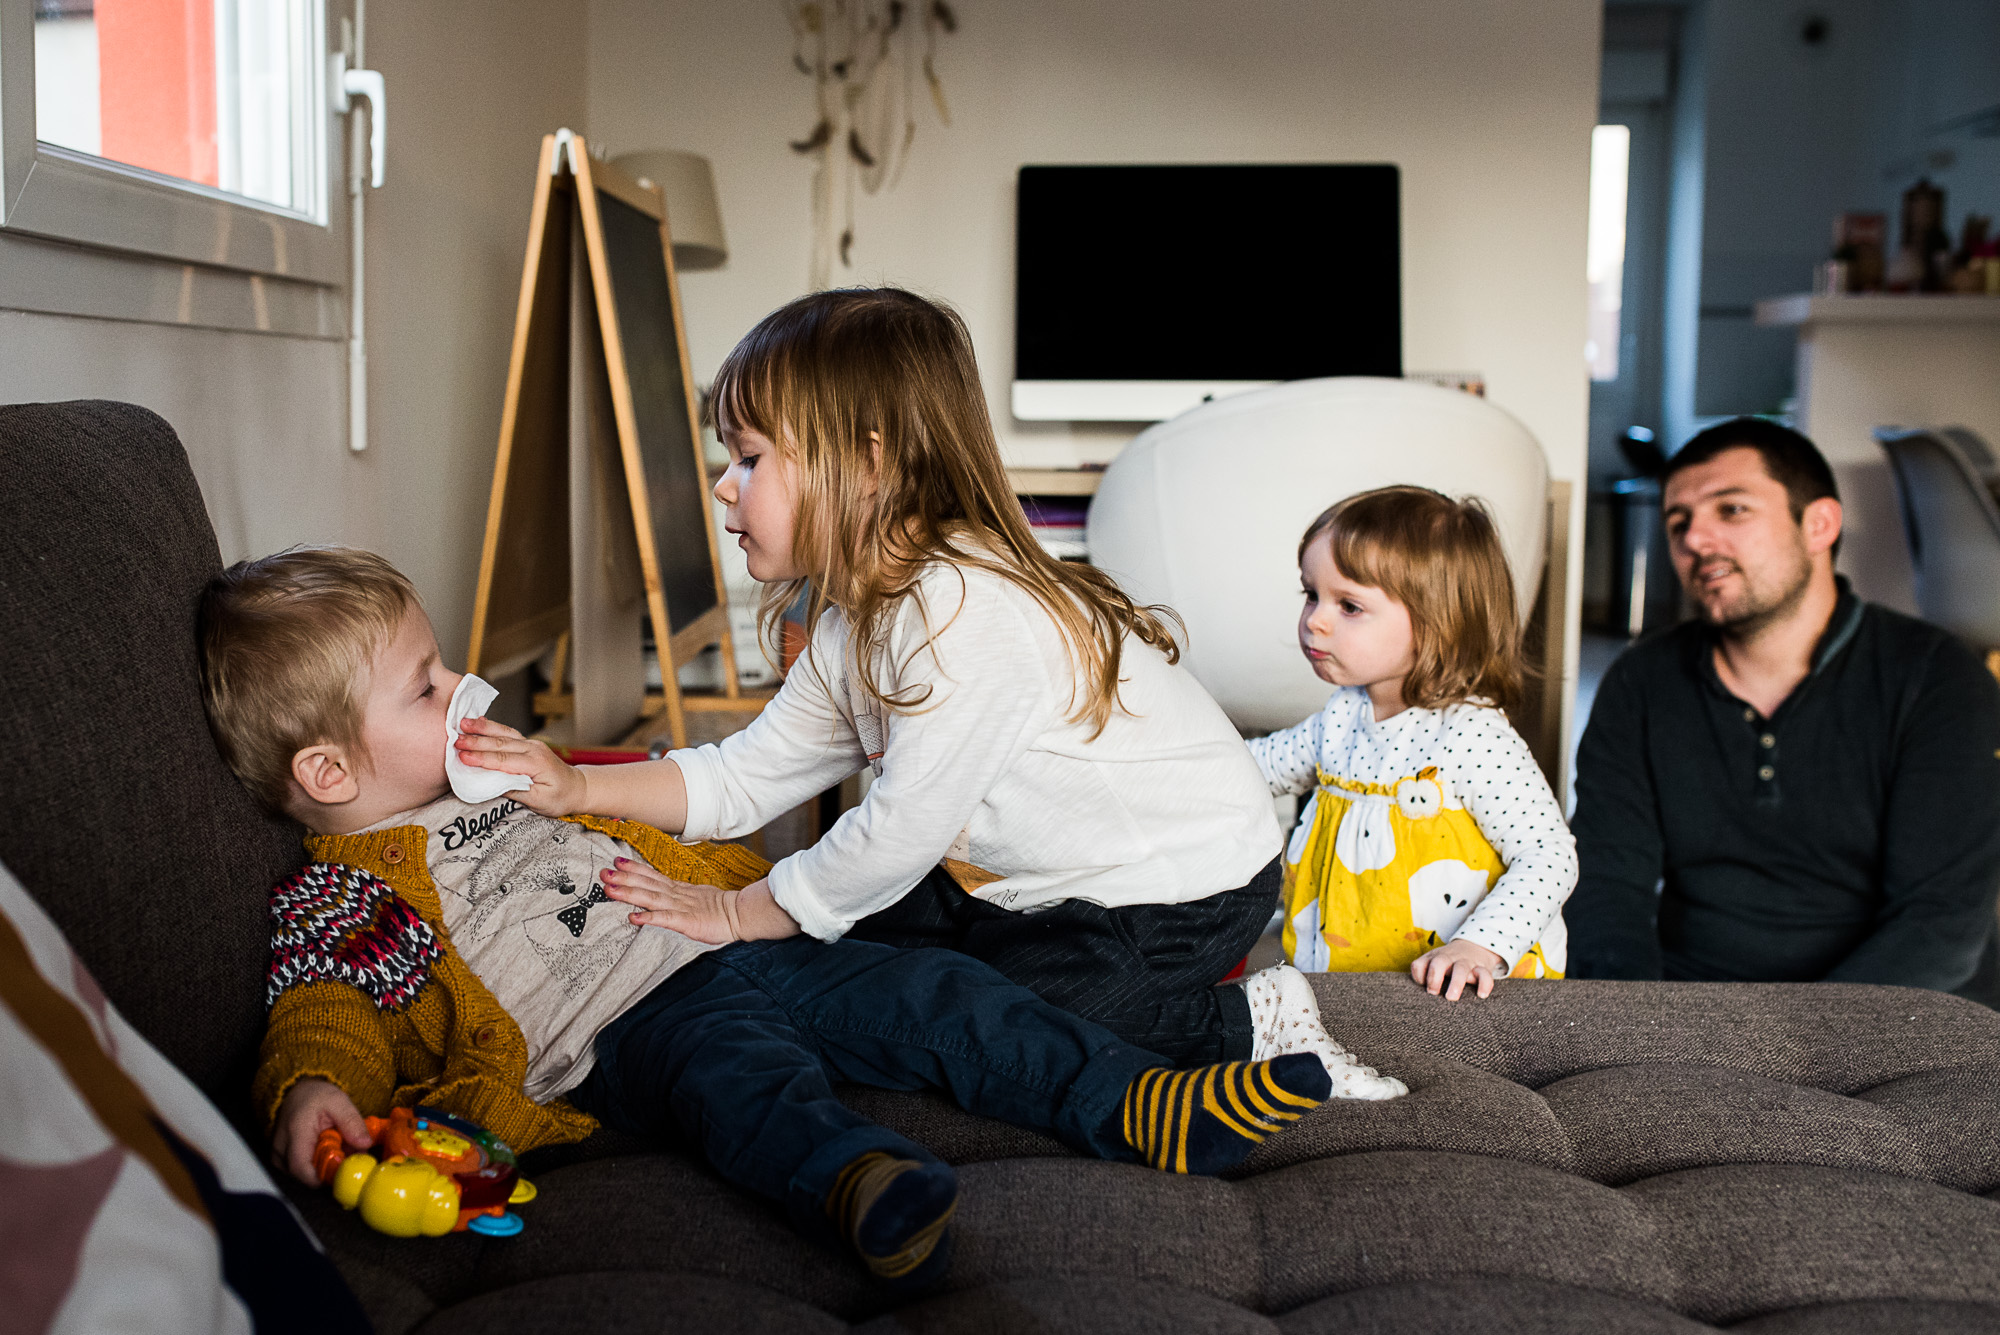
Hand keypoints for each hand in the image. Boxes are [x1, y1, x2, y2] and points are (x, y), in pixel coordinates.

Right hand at [272, 1078, 369, 1186]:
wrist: (297, 1094)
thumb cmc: (316, 1097)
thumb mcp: (339, 1101)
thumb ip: (352, 1122)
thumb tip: (365, 1145)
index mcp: (294, 1135)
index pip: (303, 1170)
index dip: (326, 1175)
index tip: (346, 1167)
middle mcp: (281, 1151)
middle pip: (308, 1176)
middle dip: (332, 1169)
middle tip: (347, 1150)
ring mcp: (279, 1159)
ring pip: (307, 1176)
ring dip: (327, 1166)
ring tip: (337, 1145)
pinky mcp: (282, 1163)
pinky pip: (304, 1172)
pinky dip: (320, 1164)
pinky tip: (327, 1149)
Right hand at [454, 716, 587, 815]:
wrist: (577, 788)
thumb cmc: (560, 797)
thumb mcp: (539, 801)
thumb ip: (516, 791)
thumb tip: (492, 784)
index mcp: (536, 763)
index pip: (503, 760)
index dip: (481, 758)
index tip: (462, 757)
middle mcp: (533, 749)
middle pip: (500, 744)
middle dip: (476, 741)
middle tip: (455, 740)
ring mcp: (531, 744)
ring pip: (503, 734)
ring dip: (482, 728)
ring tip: (462, 723)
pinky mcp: (527, 744)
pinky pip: (507, 733)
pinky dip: (492, 727)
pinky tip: (478, 722)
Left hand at [600, 861, 800, 943]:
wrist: (742, 915)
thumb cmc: (719, 910)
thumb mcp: (696, 897)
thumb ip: (678, 895)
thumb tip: (661, 893)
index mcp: (679, 889)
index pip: (653, 876)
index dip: (634, 869)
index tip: (616, 861)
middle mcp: (676, 895)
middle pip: (646, 885)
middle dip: (623, 878)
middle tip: (603, 872)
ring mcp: (681, 908)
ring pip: (651, 898)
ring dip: (629, 893)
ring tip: (609, 890)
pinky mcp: (687, 922)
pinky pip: (665, 920)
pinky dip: (648, 917)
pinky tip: (633, 917)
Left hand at [1410, 939, 1504, 1000]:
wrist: (1475, 946)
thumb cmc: (1448, 963)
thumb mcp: (1434, 964)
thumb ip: (1425, 977)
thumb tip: (1423, 1000)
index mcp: (1433, 958)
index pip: (1420, 964)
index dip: (1419, 976)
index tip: (1423, 988)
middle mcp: (1448, 958)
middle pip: (1439, 962)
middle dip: (1434, 977)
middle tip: (1433, 993)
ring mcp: (1466, 962)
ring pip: (1461, 969)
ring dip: (1456, 982)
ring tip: (1451, 997)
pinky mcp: (1482, 967)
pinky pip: (1485, 974)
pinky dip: (1484, 984)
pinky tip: (1481, 995)